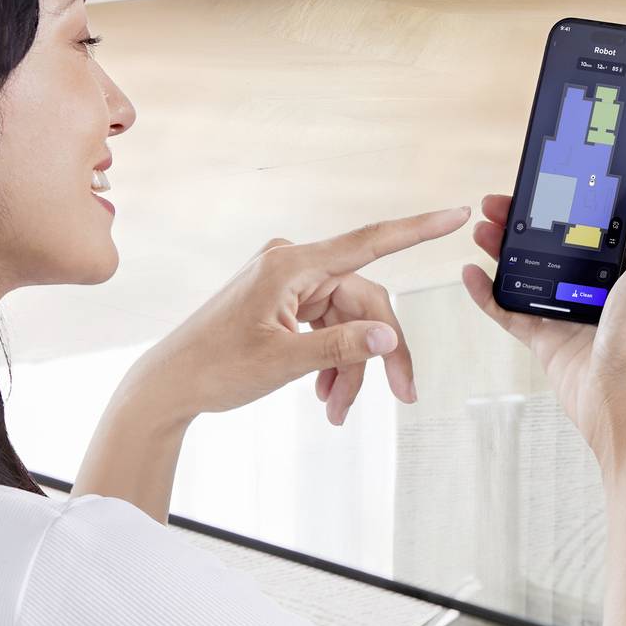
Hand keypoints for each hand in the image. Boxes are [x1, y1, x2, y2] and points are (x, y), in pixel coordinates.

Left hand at [124, 208, 470, 430]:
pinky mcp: (284, 304)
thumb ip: (341, 347)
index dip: (418, 229)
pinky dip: (332, 361)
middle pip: (364, 302)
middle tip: (403, 395)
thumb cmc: (213, 368)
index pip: (369, 242)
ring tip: (337, 410)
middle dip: (380, 351)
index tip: (457, 214)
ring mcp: (288, 285)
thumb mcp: (283, 362)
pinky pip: (327, 328)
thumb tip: (388, 336)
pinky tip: (326, 395)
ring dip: (351, 366)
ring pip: (348, 322)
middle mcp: (293, 266)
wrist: (168, 386)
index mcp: (290, 266)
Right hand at [462, 161, 625, 471]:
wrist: (622, 405)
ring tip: (481, 227)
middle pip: (555, 241)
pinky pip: (510, 309)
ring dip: (503, 247)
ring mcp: (570, 312)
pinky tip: (470, 271)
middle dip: (526, 219)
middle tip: (497, 200)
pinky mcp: (547, 339)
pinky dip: (487, 291)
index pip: (595, 220)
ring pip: (529, 269)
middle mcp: (600, 286)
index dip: (571, 196)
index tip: (546, 175)